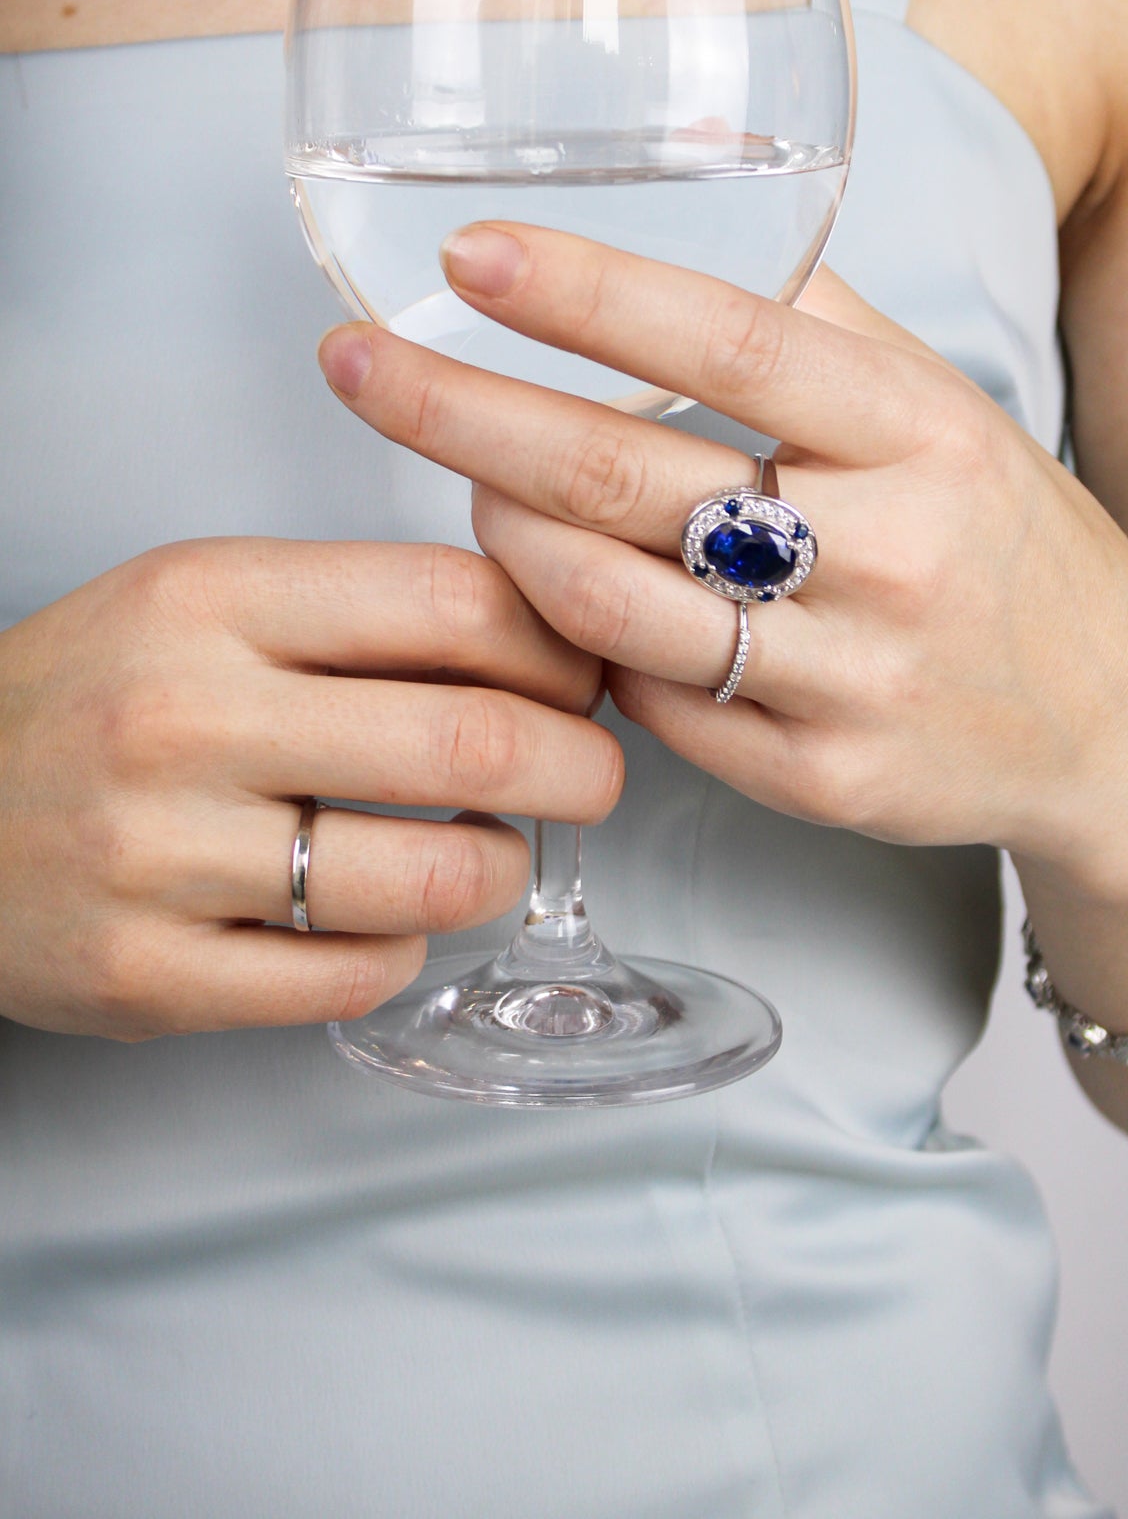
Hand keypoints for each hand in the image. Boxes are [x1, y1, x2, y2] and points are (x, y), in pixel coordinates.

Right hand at [0, 538, 620, 1038]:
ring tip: (491, 851)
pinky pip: (351, 978)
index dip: (559, 645)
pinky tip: (387, 916)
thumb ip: (357, 607)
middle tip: (591, 775)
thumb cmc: (87, 697)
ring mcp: (164, 858)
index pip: (458, 604)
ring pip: (431, 877)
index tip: (582, 673)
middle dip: (581, 766)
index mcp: (214, 599)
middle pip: (475, 742)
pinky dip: (402, 949)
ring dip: (501, 868)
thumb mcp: (202, 597)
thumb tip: (544, 635)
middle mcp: (188, 720)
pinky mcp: (150, 979)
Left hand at [318, 225, 1127, 897]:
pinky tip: (575, 603)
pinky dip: (588, 647)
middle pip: (631, 477)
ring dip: (510, 537)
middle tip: (356, 368)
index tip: (469, 255)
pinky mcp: (823, 781)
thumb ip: (815, 306)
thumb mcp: (940, 405)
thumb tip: (692, 169)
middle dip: (465, 416)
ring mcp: (855, 679)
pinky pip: (652, 706)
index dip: (591, 295)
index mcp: (922, 427)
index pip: (735, 341)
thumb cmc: (1005, 539)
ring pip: (614, 607)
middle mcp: (892, 551)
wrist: (1120, 725)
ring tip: (475, 483)